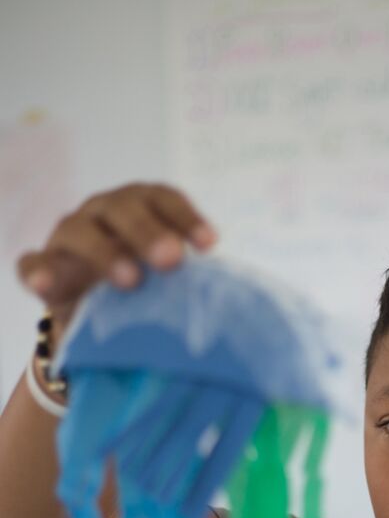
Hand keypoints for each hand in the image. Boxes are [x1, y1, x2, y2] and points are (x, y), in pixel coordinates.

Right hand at [16, 182, 217, 340]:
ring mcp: (70, 236)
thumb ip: (190, 284)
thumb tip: (228, 307)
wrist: (95, 318)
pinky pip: (32, 263)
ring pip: (81, 231)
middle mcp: (104, 214)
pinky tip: (46, 287)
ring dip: (106, 253)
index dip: (186, 217)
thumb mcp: (170, 284)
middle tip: (172, 260)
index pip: (163, 198)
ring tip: (131, 281)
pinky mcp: (44, 266)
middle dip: (149, 232)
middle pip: (124, 208)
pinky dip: (37, 272)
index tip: (210, 244)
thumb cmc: (145, 291)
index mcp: (140, 208)